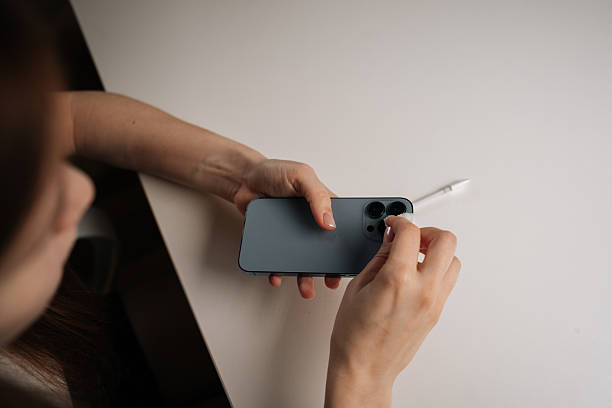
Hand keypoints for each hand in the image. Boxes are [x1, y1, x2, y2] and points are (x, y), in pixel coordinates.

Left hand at [233, 158, 340, 298]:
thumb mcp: (302, 176)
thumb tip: (329, 222)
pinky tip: (278, 276)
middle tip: (330, 281)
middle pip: (324, 251)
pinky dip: (278, 272)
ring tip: (306, 287)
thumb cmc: (275, 172)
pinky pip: (278, 261)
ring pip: (302, 261)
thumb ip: (317, 196)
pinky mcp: (275, 242)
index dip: (347, 245)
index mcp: (323, 206)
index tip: (350, 260)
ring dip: (305, 277)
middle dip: (328, 269)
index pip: (342, 228)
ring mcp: (293, 235)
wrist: (243, 179)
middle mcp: (311, 223)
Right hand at [325, 216, 460, 407]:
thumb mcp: (358, 286)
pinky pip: (448, 280)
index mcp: (398, 279)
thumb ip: (379, 258)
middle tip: (410, 235)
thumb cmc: (354, 335)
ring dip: (436, 251)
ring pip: (453, 260)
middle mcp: (423, 289)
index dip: (400, 221)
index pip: (411, 233)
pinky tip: (416, 271)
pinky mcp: (437, 312)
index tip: (393, 223)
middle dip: (427, 231)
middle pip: (446, 241)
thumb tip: (390, 240)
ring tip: (414, 253)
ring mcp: (434, 302)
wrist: (364, 367)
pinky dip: (437, 268)